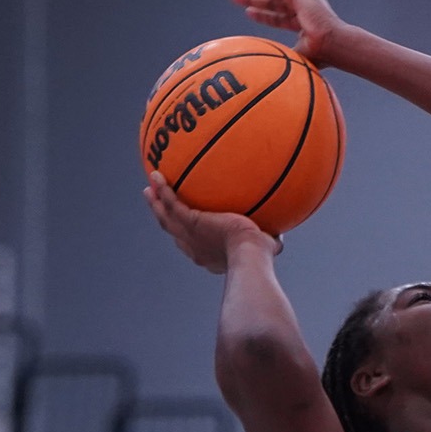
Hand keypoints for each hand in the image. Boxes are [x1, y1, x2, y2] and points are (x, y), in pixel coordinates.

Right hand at [144, 174, 280, 272]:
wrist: (249, 254)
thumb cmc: (261, 256)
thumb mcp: (266, 247)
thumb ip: (270, 240)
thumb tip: (281, 238)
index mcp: (208, 255)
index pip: (192, 244)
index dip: (185, 234)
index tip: (184, 223)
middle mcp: (195, 248)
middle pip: (173, 230)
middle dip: (164, 216)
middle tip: (156, 203)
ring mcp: (190, 236)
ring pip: (166, 218)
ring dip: (156, 203)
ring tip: (149, 188)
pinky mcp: (190, 223)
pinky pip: (171, 203)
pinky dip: (163, 190)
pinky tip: (156, 175)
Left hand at [220, 0, 345, 64]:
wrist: (333, 48)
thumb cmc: (321, 60)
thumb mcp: (295, 62)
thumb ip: (282, 63)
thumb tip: (266, 79)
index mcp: (305, 24)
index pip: (279, 17)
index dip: (262, 14)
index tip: (246, 11)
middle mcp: (303, 8)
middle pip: (270, 1)